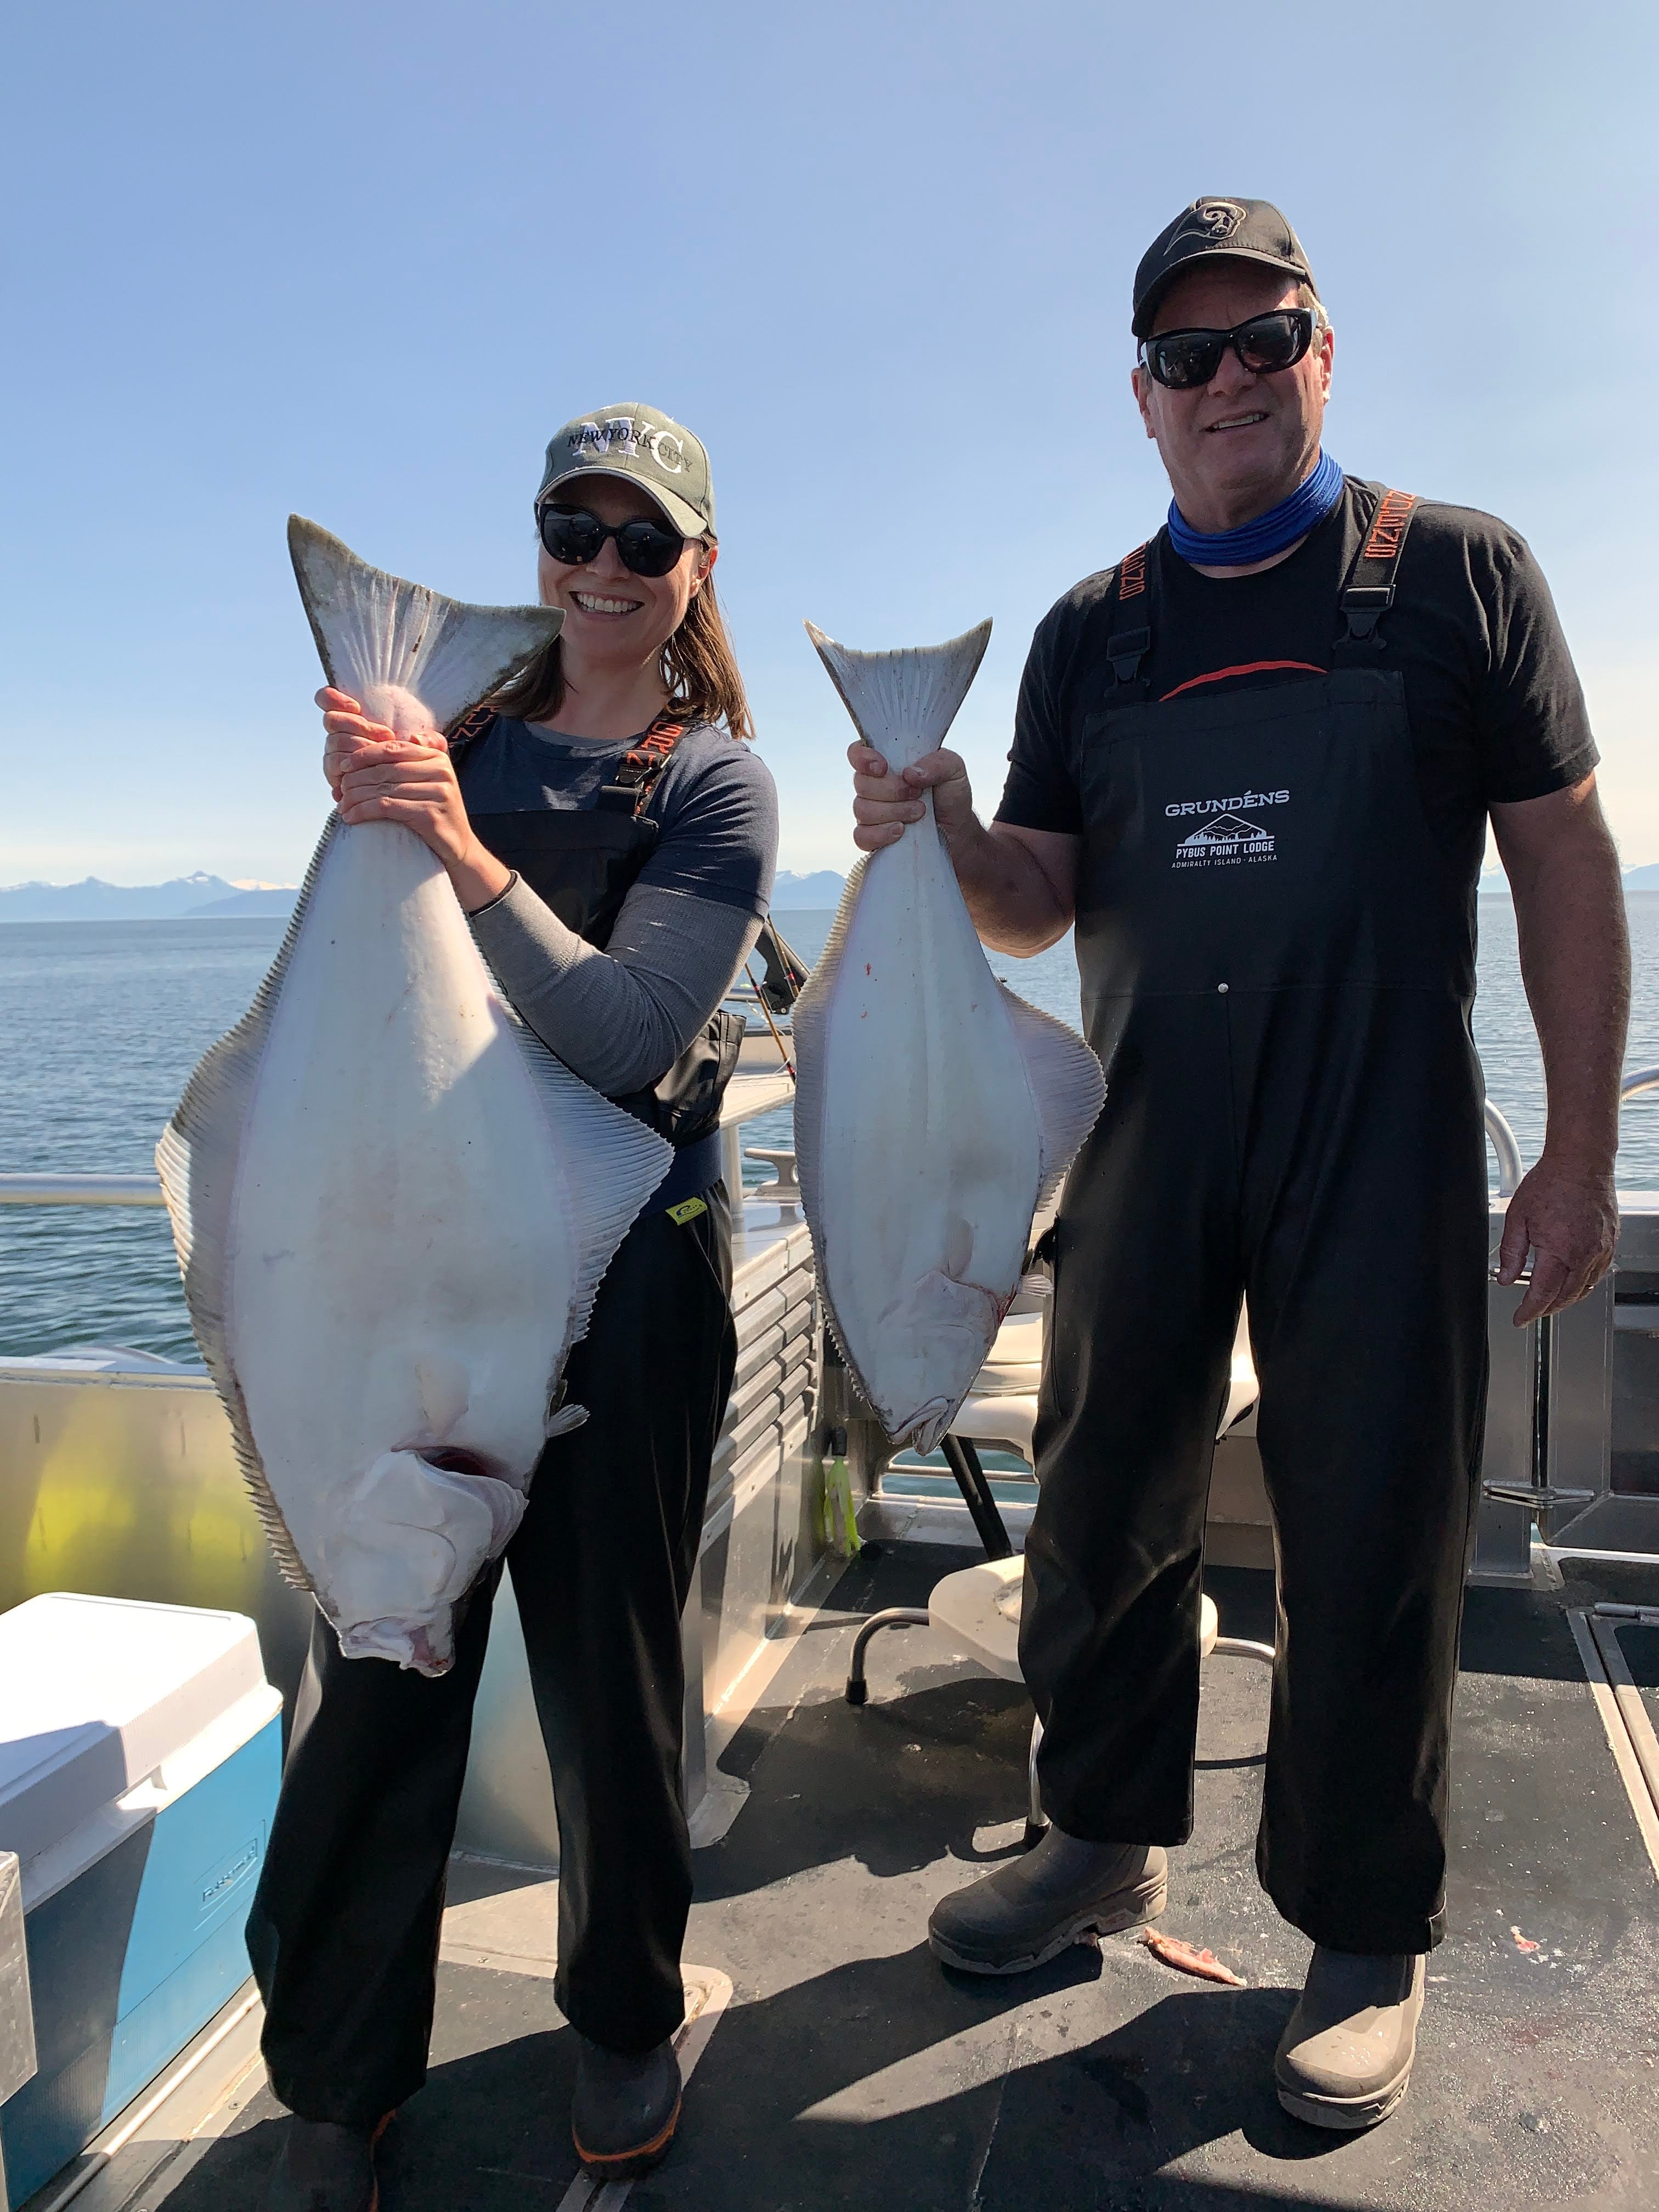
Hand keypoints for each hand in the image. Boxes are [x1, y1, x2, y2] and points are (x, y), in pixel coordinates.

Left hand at [317, 687, 509, 909]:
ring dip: (356, 797)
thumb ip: (419, 757)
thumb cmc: (435, 812)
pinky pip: (388, 808)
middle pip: (386, 769)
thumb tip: (402, 735)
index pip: (394, 749)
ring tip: (341, 805)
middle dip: (357, 779)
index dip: (365, 755)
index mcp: (438, 758)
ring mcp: (438, 793)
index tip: (344, 767)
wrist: (458, 847)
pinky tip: (351, 817)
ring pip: (384, 788)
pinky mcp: (430, 815)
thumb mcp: (432, 780)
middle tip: (339, 790)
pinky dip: (364, 811)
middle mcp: (441, 771)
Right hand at [849, 742, 975, 853]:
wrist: (957, 829)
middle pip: (861, 783)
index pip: (857, 753)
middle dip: (892, 790)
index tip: (882, 767)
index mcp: (887, 761)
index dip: (862, 759)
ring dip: (894, 812)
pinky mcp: (872, 836)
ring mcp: (870, 812)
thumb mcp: (954, 770)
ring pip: (862, 810)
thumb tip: (910, 773)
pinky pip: (862, 836)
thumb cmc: (950, 794)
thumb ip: (937, 763)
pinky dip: (881, 834)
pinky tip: (901, 831)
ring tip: (919, 813)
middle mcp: (874, 785)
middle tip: (918, 794)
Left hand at [1496, 1151, 1618, 1324]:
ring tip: (1548, 1301)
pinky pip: (1597, 1273)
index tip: (1520, 1318)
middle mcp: (1585, 1254)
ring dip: (1565, 1299)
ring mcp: (1602, 1249)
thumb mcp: (1518, 1218)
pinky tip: (1571, 1281)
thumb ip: (1511, 1252)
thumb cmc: (1551, 1182)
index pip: (1544, 1295)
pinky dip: (1582, 1284)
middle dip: (1547, 1309)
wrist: (1581, 1162)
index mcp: (1560, 1250)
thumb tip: (1505, 1277)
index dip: (1530, 1311)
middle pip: (1566, 1297)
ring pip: (1584, 1288)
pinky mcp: (1610, 1243)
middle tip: (1531, 1312)